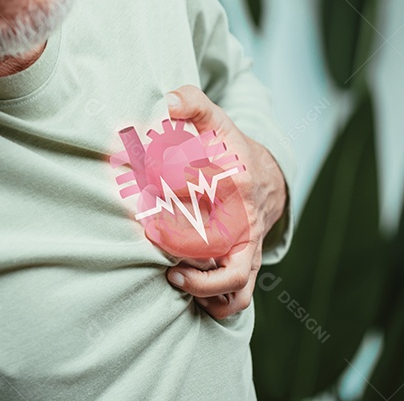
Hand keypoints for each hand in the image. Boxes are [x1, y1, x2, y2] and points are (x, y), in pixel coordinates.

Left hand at [161, 85, 286, 319]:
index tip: (136, 180)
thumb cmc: (229, 148)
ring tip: (172, 277)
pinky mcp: (248, 263)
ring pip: (233, 276)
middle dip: (174, 241)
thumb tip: (166, 101)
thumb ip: (189, 103)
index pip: (193, 184)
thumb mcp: (213, 119)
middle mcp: (244, 215)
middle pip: (210, 238)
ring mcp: (248, 243)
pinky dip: (218, 303)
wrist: (267, 177)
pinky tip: (189, 292)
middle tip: (145, 230)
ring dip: (202, 284)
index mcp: (233, 176)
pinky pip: (239, 295)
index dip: (160, 184)